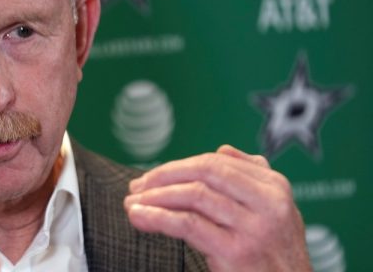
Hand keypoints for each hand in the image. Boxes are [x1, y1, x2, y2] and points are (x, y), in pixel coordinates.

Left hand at [124, 145, 310, 271]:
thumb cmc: (276, 260)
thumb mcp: (275, 215)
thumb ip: (251, 180)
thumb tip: (223, 150)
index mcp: (275, 187)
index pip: (215, 162)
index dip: (177, 167)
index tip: (151, 177)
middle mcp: (269, 203)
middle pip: (204, 172)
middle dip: (163, 176)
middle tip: (136, 187)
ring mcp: (254, 227)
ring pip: (193, 195)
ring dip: (155, 197)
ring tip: (132, 204)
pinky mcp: (237, 252)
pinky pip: (188, 225)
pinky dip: (158, 217)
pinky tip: (140, 218)